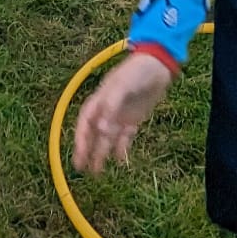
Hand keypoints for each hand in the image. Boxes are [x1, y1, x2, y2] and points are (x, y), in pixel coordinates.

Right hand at [72, 49, 172, 173]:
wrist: (158, 66)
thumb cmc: (136, 71)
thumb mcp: (122, 85)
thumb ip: (111, 105)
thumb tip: (102, 129)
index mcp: (100, 100)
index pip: (85, 122)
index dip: (80, 138)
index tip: (79, 154)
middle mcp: (107, 110)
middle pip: (93, 133)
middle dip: (87, 150)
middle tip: (82, 169)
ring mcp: (120, 115)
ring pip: (107, 138)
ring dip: (102, 153)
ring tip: (98, 171)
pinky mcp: (133, 120)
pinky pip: (125, 138)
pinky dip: (122, 149)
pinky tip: (121, 161)